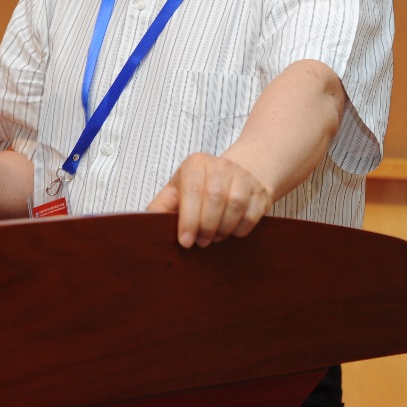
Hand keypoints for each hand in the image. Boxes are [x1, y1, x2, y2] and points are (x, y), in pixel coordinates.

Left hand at [147, 153, 272, 247]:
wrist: (237, 173)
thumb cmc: (200, 186)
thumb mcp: (177, 190)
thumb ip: (161, 206)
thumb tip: (146, 225)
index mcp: (195, 164)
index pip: (192, 191)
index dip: (188, 219)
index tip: (185, 241)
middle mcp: (220, 166)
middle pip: (215, 198)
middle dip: (206, 226)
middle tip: (201, 242)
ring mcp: (243, 176)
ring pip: (235, 205)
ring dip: (224, 228)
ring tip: (215, 238)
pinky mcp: (260, 190)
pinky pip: (252, 213)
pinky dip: (241, 228)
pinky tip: (232, 233)